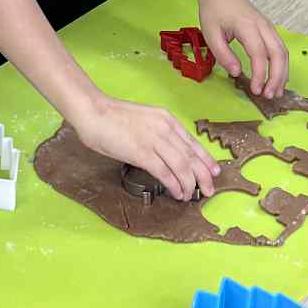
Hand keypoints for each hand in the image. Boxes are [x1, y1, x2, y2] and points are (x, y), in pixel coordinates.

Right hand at [73, 96, 221, 202]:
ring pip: (182, 166)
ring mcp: (154, 140)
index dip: (206, 160)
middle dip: (203, 176)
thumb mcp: (145, 120)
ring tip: (190, 196)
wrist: (93, 111)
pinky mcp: (141, 152)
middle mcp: (165, 129)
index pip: (193, 143)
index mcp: (167, 120)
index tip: (214, 171)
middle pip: (192, 156)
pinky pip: (165, 172)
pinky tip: (177, 193)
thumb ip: (158, 133)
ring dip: (189, 184)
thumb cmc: (113, 117)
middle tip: (209, 190)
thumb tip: (167, 152)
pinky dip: (174, 185)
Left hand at [196, 0, 288, 97]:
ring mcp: (269, 27)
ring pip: (283, 52)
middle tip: (270, 95)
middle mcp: (263, 26)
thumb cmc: (214, 10)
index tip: (255, 90)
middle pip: (278, 54)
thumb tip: (236, 73)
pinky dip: (282, 65)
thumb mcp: (210, 34)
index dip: (259, 74)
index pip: (259, 54)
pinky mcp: (269, 30)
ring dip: (282, 73)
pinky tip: (277, 78)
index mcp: (247, 26)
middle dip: (277, 77)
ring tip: (276, 92)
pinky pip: (281, 49)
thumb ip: (223, 54)